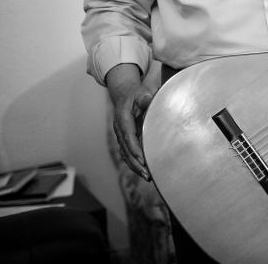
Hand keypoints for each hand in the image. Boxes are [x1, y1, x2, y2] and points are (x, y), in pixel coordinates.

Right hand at [107, 64, 152, 180]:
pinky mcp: (124, 139)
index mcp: (122, 117)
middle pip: (126, 149)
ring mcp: (120, 134)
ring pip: (125, 153)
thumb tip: (147, 99)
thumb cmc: (136, 93)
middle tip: (147, 174)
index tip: (143, 159)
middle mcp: (119, 128)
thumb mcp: (142, 91)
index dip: (135, 148)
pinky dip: (134, 162)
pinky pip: (127, 153)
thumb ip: (145, 96)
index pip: (128, 136)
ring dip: (135, 166)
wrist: (125, 93)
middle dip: (136, 163)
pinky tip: (143, 171)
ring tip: (147, 176)